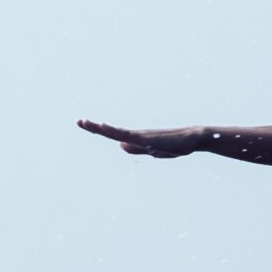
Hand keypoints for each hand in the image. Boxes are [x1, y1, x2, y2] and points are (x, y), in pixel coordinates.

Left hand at [80, 119, 201, 158]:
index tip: (84, 122)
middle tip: (78, 121)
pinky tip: (105, 127)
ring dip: (100, 128)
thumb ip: (136, 148)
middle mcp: (135, 135)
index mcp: (135, 139)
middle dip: (94, 127)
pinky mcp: (147, 139)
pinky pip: (128, 135)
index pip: (112, 134)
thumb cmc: (174, 144)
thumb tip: (120, 145)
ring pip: (116, 132)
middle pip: (110, 131)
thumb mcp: (151, 150)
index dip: (98, 129)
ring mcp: (141, 136)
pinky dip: (114, 131)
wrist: (193, 139)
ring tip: (85, 122)